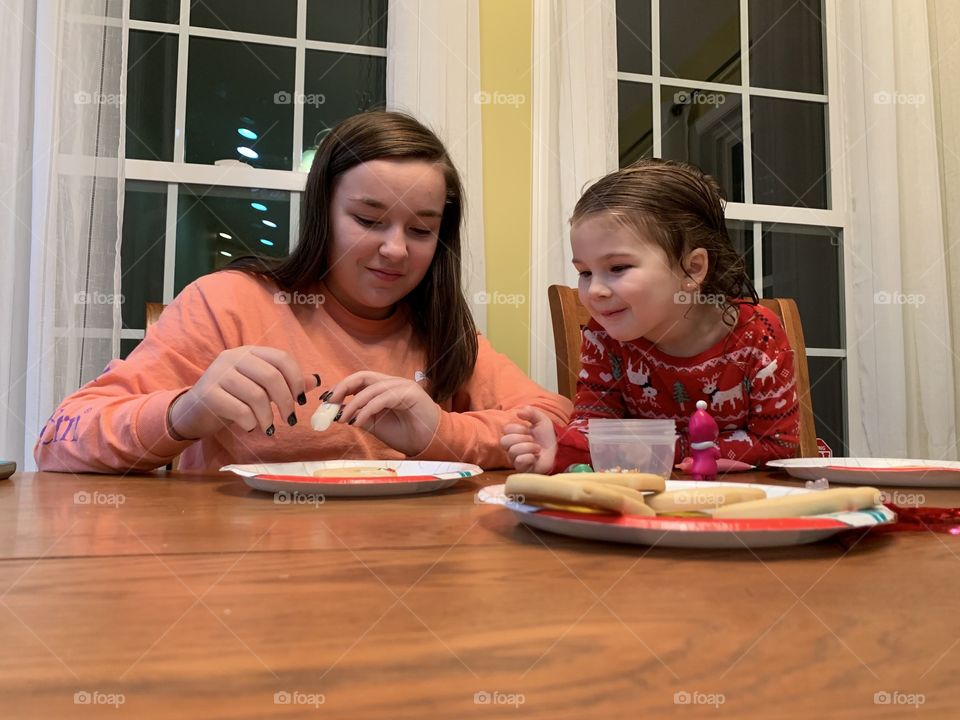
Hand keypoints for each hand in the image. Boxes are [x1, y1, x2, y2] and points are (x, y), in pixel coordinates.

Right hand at [169, 346, 319, 438]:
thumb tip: (315, 380)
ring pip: (256, 396)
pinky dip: (251, 422)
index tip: (301, 400)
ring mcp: (218, 374)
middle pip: (271, 376)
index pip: (281, 358)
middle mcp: (232, 358)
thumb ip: (285, 382)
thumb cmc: (232, 398)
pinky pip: (240, 410)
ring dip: (268, 417)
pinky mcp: (208, 394)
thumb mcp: (259, 387)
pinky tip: (249, 426)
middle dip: (286, 402)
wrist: (193, 412)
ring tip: (269, 427)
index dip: (296, 379)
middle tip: (290, 419)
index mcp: (249, 352)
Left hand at [329, 371, 439, 455]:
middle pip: (364, 376)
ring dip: (353, 404)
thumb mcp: (376, 425)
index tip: (328, 401)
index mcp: (386, 387)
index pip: (360, 380)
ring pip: (372, 388)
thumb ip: (359, 416)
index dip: (342, 387)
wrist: (429, 443)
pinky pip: (383, 398)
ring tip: (343, 419)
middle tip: (330, 403)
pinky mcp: (410, 394)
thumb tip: (337, 413)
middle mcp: (394, 383)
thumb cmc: (405, 433)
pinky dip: (367, 409)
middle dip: (343, 387)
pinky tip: (359, 421)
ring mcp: (403, 386)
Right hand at [500, 406, 556, 472]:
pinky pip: (519, 461)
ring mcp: (515, 459)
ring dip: (529, 447)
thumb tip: (518, 412)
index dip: (519, 428)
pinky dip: (529, 457)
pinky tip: (535, 457)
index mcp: (514, 436)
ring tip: (537, 449)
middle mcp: (512, 448)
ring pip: (513, 451)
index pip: (506, 429)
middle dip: (521, 438)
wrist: (559, 450)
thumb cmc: (547, 437)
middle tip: (533, 440)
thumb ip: (531, 412)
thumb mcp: (541, 420)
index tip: (529, 430)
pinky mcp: (522, 469)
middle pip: (504, 441)